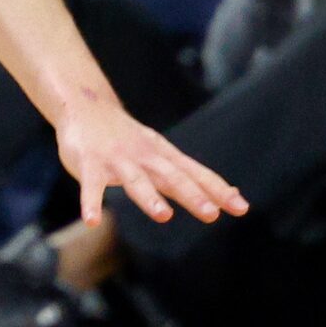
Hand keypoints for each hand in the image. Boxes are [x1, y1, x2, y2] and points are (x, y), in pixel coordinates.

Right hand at [54, 92, 247, 227]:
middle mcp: (143, 156)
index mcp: (162, 155)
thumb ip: (192, 177)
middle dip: (191, 194)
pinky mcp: (88, 162)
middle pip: (170, 176)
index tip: (241, 207)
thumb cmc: (128, 137)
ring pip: (135, 179)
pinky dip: (90, 202)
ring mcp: (116, 159)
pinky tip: (92, 221)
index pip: (194, 173)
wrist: (84, 105)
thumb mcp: (162, 153)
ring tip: (163, 216)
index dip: (217, 190)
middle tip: (211, 214)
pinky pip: (90, 185)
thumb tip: (233, 195)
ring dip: (149, 197)